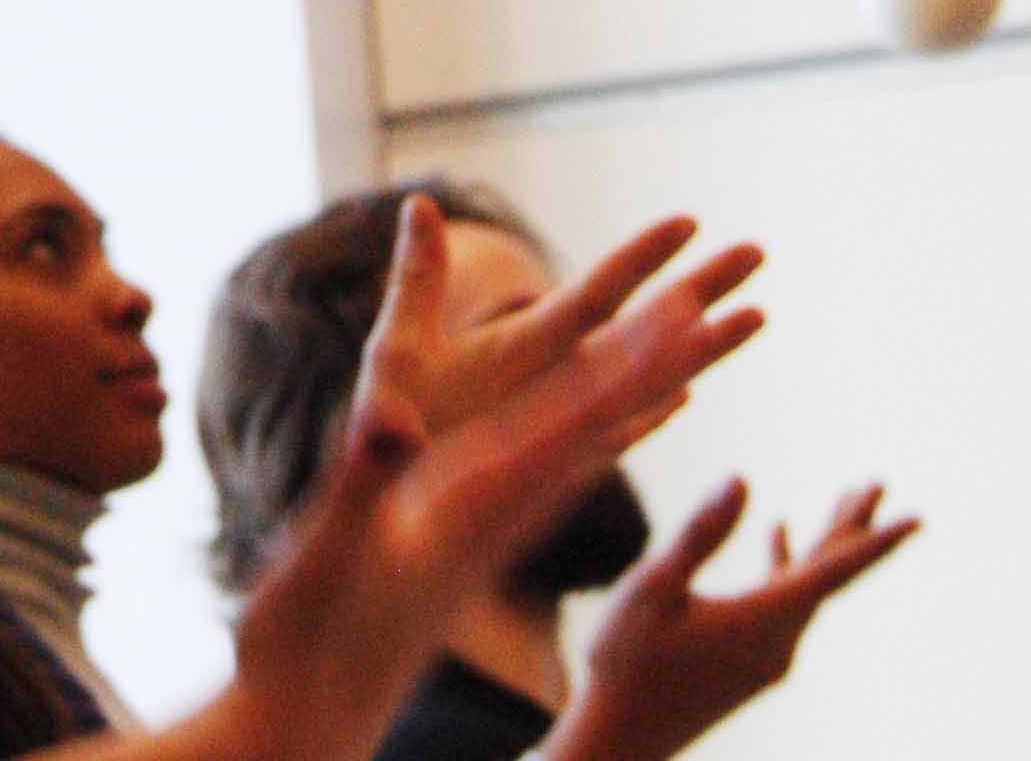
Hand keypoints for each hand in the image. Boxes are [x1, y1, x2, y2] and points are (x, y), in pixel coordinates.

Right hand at [222, 197, 765, 760]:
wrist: (313, 719)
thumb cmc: (310, 636)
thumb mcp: (329, 546)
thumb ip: (364, 483)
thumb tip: (389, 423)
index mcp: (475, 506)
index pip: (569, 425)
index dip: (626, 366)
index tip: (683, 313)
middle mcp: (503, 519)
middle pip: (602, 432)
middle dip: (658, 369)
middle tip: (720, 311)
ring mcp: (493, 537)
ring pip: (587, 456)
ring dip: (637, 400)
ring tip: (688, 357)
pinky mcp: (473, 552)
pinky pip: (554, 484)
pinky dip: (590, 445)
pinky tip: (602, 437)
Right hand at [550, 480, 918, 760]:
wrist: (619, 741)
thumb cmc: (626, 661)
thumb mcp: (653, 587)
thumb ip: (701, 532)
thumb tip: (742, 478)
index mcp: (763, 620)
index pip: (833, 573)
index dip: (876, 541)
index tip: (918, 519)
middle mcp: (778, 642)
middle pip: (827, 575)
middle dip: (853, 527)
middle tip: (879, 483)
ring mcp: (767, 657)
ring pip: (807, 589)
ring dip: (823, 543)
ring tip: (842, 502)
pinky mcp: (751, 664)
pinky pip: (785, 606)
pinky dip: (787, 567)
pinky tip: (777, 535)